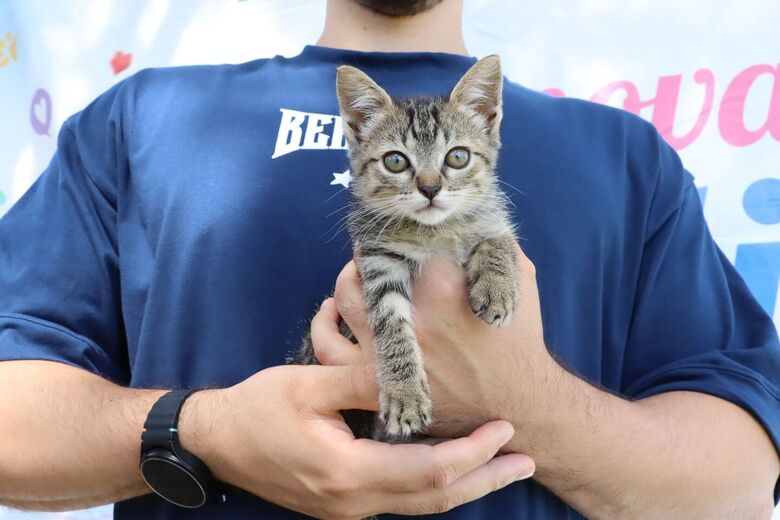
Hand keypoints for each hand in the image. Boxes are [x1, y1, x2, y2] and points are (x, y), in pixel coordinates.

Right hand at [179, 364, 534, 518]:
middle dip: (484, 479)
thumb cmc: (257, 409)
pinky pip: (402, 498)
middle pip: (434, 499)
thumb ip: (361, 380)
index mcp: (347, 473)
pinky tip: (454, 467)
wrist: (215, 443)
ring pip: (421, 504)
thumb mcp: (307, 385)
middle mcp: (353, 502)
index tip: (505, 429)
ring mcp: (348, 509)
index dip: (472, 452)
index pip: (428, 471)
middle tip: (527, 460)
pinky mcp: (343, 502)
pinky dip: (435, 485)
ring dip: (465, 484)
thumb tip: (410, 369)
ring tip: (503, 466)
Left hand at [315, 245, 558, 440]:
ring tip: (353, 278)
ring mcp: (386, 346)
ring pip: (344, 299)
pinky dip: (325, 327)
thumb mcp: (519, 278)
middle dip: (370, 255)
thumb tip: (475, 220)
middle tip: (373, 252)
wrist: (520, 405)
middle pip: (367, 264)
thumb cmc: (522, 341)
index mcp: (442, 279)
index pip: (402, 236)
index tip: (400, 232)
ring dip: (346, 283)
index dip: (399, 231)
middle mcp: (408, 311)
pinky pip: (330, 349)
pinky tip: (331, 315)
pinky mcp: (374, 381)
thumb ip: (493, 244)